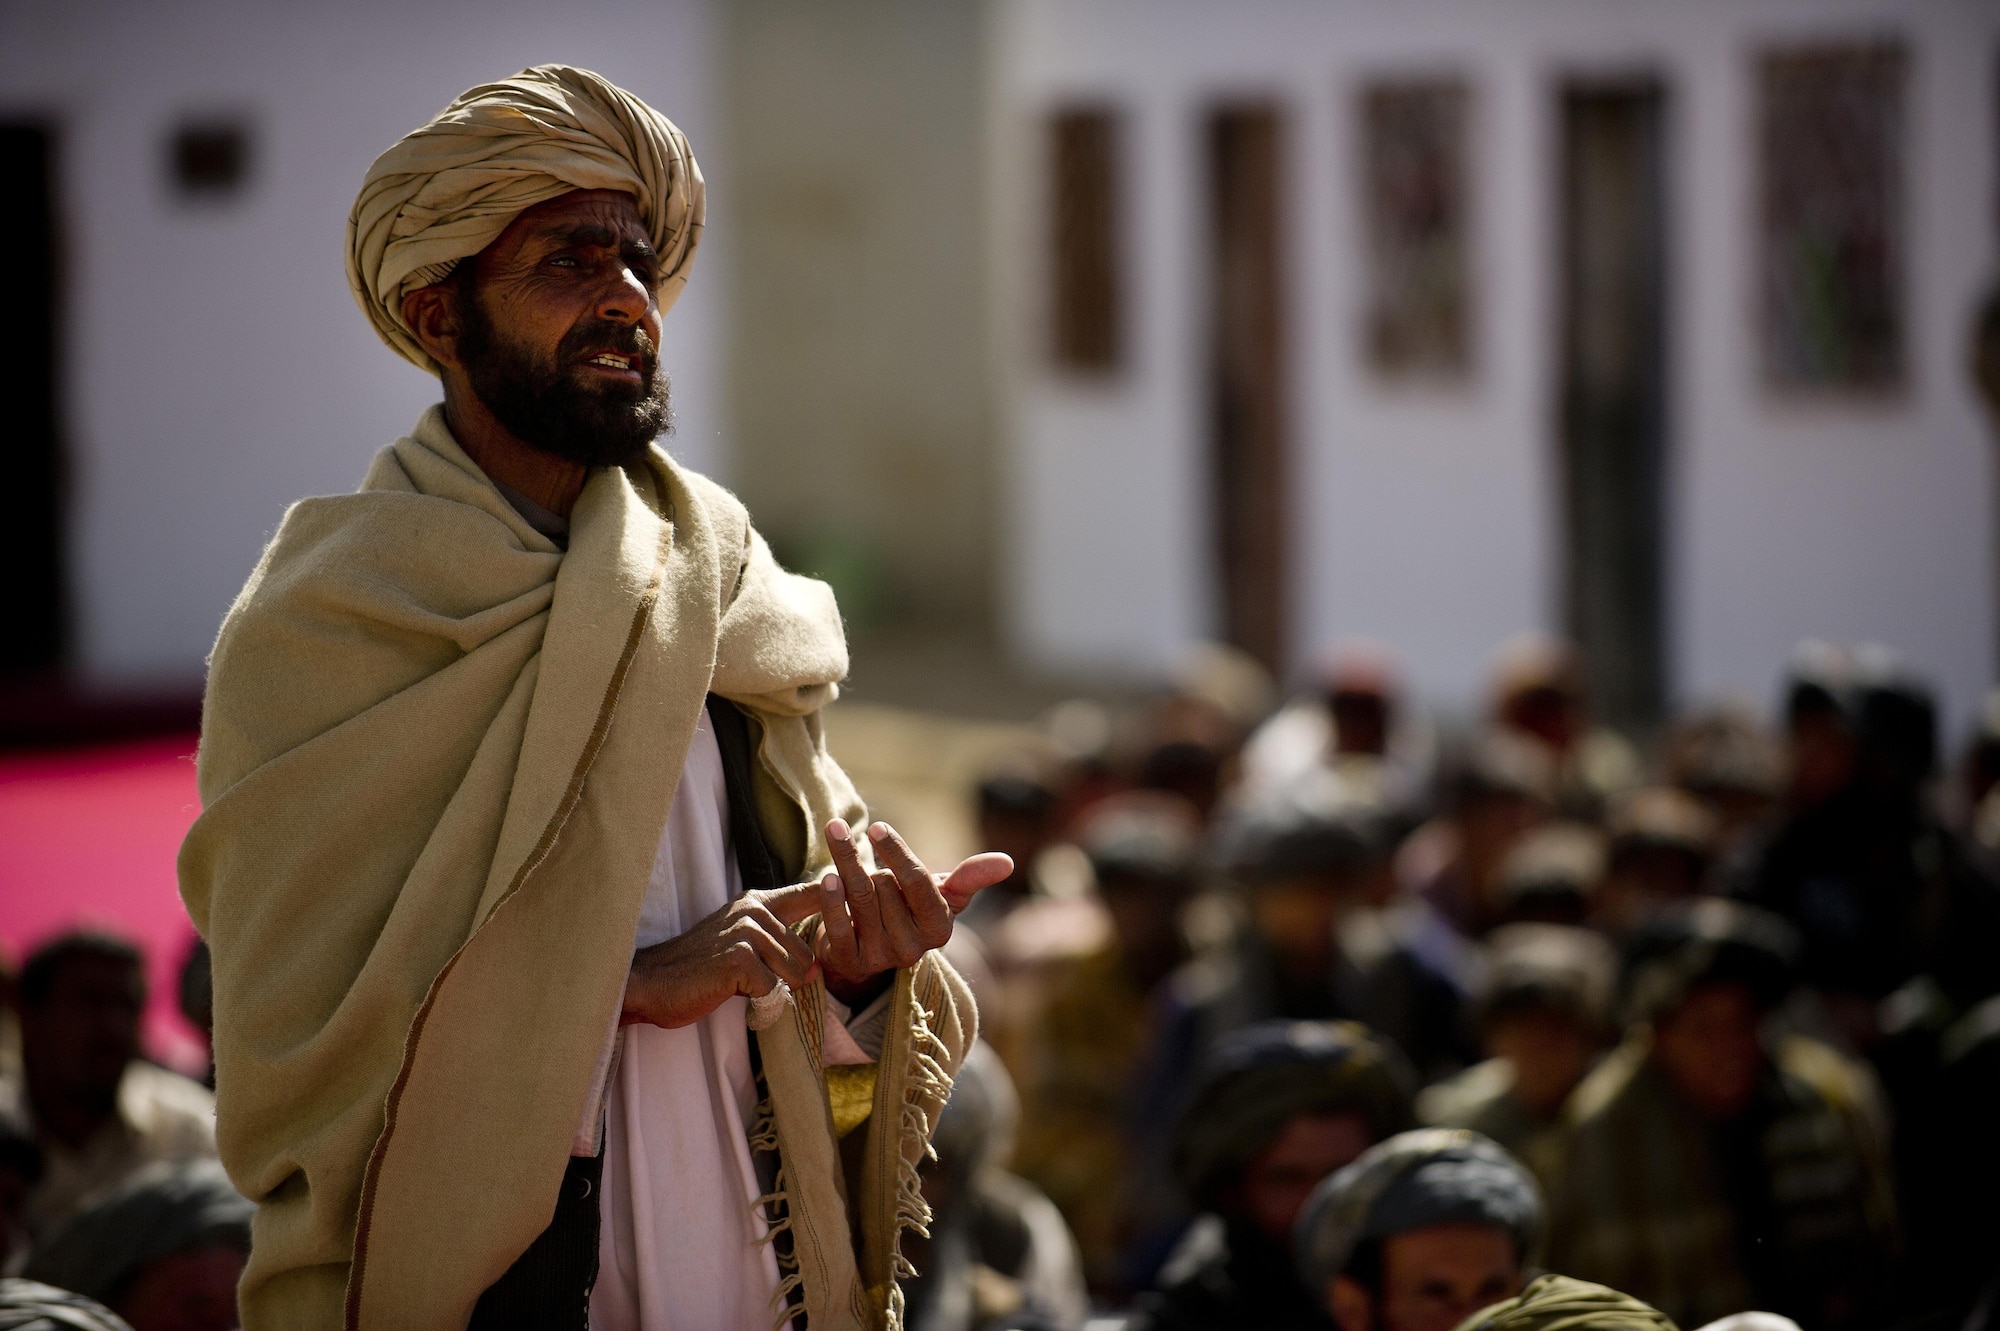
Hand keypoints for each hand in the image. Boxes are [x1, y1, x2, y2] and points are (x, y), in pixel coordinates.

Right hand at [621, 884, 824, 1028]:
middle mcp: (754, 910)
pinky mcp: (739, 958)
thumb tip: (818, 968)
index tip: (864, 892)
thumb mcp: (739, 944)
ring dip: (770, 989)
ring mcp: (746, 931)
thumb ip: (778, 946)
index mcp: (757, 902)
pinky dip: (755, 1001)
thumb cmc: (697, 968)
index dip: (839, 896)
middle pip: (807, 952)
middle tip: (748, 979)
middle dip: (787, 977)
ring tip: (736, 983)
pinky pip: (772, 990)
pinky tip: (727, 991)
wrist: (651, 982)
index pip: (813, 893)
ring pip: (795, 972)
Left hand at [813, 819, 1012, 1002]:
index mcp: (939, 928)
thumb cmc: (909, 908)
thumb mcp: (943, 893)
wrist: (870, 945)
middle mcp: (913, 949)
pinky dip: (829, 898)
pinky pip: (837, 925)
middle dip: (870, 861)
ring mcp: (880, 958)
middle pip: (884, 887)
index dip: (896, 852)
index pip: (918, 882)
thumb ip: (970, 877)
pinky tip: (826, 875)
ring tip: (835, 834)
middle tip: (857, 851)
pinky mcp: (850, 962)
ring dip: (845, 863)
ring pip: (859, 899)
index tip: (876, 827)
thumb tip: (1008, 862)